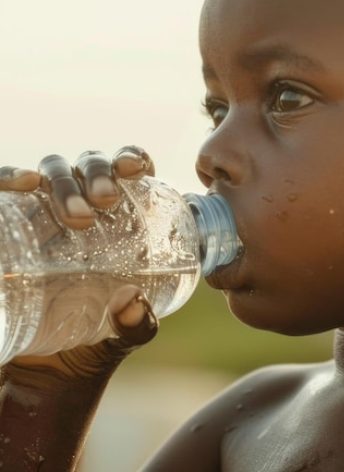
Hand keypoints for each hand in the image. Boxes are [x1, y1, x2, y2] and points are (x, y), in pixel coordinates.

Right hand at [0, 146, 157, 383]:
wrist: (38, 379)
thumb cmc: (85, 347)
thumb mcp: (118, 339)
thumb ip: (136, 326)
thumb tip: (133, 301)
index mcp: (115, 228)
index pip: (124, 176)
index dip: (131, 158)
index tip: (137, 168)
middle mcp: (78, 213)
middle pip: (89, 168)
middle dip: (99, 172)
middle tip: (107, 199)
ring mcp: (41, 219)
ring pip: (52, 173)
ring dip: (64, 181)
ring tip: (79, 217)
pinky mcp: (11, 228)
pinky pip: (5, 190)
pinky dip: (10, 177)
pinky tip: (26, 184)